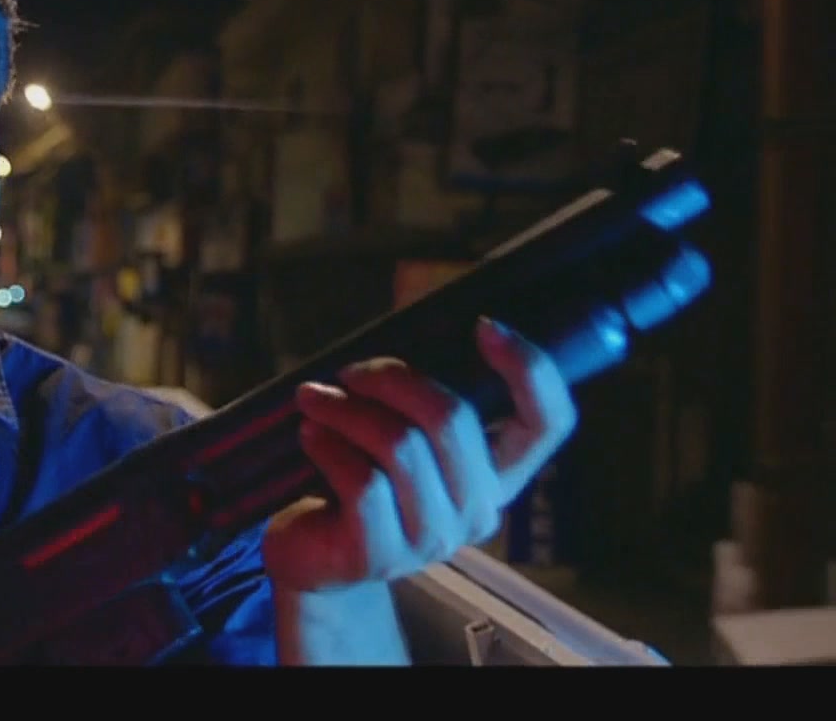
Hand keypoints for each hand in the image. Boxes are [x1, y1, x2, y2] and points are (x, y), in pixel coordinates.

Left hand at [261, 317, 578, 592]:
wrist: (312, 555)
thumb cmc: (356, 477)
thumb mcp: (398, 429)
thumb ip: (419, 389)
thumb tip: (412, 302)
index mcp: (497, 474)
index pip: (547, 424)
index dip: (531, 371)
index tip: (486, 326)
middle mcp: (478, 510)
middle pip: (452, 418)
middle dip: (392, 378)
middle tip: (348, 374)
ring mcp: (432, 538)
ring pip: (400, 446)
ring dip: (347, 409)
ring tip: (314, 400)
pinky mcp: (381, 554)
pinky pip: (362, 481)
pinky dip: (328, 444)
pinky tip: (310, 435)